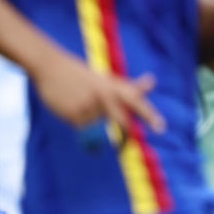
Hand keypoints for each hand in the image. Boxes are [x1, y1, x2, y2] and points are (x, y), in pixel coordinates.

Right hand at [33, 49, 164, 132]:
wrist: (51, 67)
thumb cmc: (82, 75)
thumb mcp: (107, 79)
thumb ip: (130, 86)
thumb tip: (153, 80)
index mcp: (114, 86)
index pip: (136, 101)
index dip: (149, 114)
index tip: (161, 128)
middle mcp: (105, 95)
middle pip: (121, 121)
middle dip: (125, 136)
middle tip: (124, 146)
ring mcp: (89, 105)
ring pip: (96, 127)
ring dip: (90, 121)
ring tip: (79, 103)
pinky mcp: (74, 113)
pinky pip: (81, 128)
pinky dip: (78, 122)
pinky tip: (70, 107)